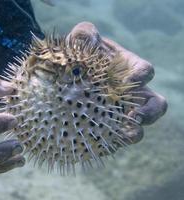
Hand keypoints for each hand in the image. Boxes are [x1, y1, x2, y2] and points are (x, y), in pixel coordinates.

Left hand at [67, 22, 167, 142]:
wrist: (64, 72)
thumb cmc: (77, 53)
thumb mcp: (79, 40)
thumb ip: (84, 34)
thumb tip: (88, 37)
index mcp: (129, 68)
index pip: (145, 72)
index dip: (141, 76)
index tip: (128, 80)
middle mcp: (131, 92)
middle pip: (156, 104)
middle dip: (150, 112)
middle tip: (134, 116)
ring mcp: (121, 111)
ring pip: (140, 126)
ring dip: (135, 132)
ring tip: (124, 136)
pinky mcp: (108, 126)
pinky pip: (116, 137)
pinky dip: (112, 142)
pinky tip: (99, 144)